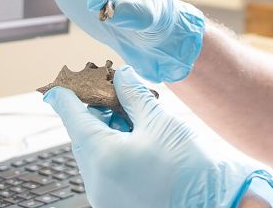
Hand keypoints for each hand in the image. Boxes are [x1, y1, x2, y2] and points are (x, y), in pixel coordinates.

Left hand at [43, 66, 272, 207]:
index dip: (66, 96)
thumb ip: (134, 96)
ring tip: (134, 120)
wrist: (212, 203)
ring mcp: (103, 197)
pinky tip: (136, 142)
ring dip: (106, 133)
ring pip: (93, 154)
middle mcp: (95, 180)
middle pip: (83, 136)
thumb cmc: (188, 166)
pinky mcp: (114, 205)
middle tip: (114, 95)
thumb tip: (121, 77)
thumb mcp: (159, 121)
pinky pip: (103, 172)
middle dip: (96, 113)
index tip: (60, 86)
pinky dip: (113, 153)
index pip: (72, 117)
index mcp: (102, 155)